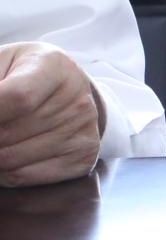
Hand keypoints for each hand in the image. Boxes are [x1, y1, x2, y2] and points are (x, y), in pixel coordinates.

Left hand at [0, 43, 103, 187]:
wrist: (64, 86)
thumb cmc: (20, 74)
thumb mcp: (1, 64)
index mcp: (53, 65)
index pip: (17, 97)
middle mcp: (77, 98)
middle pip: (8, 133)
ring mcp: (83, 128)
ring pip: (11, 158)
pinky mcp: (83, 155)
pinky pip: (24, 176)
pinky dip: (2, 173)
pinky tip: (5, 155)